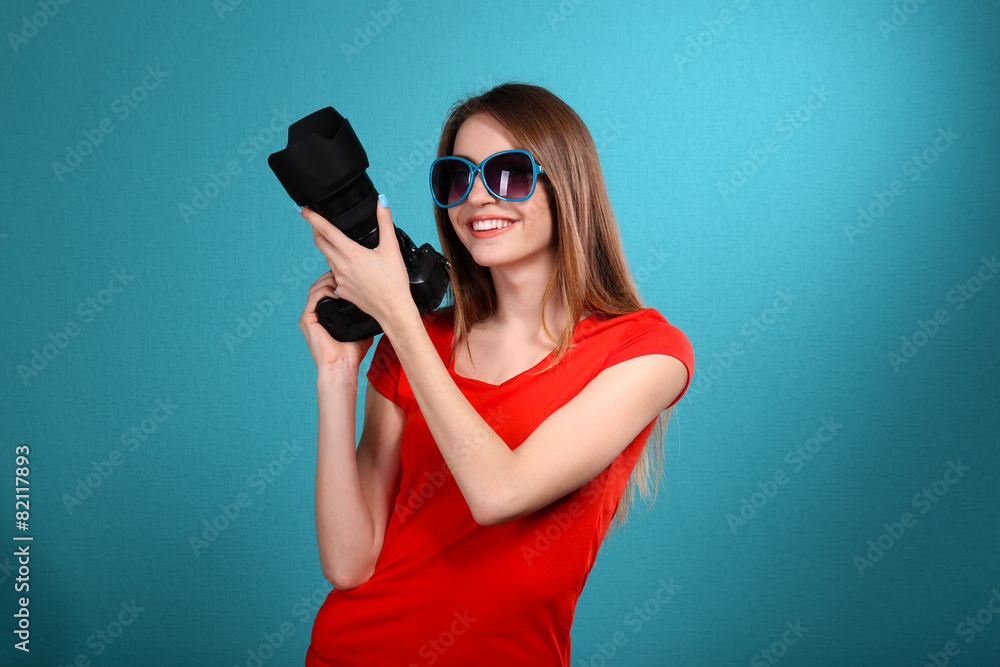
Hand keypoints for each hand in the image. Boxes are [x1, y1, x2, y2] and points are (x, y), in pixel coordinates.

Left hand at [298, 195, 415, 330]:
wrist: (393, 310)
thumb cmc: (394, 282)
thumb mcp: (391, 248)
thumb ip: (385, 221)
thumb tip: (382, 202)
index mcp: (351, 253)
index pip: (325, 230)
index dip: (312, 217)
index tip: (302, 209)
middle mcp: (341, 266)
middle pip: (320, 243)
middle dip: (316, 230)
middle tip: (316, 222)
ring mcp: (339, 280)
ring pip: (328, 258)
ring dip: (329, 248)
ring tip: (338, 243)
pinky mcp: (341, 290)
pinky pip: (335, 274)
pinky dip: (339, 266)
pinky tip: (351, 267)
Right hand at [299, 271, 373, 369]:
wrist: (342, 366)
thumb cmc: (351, 354)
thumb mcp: (362, 330)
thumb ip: (365, 318)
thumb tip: (379, 308)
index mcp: (326, 315)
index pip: (328, 291)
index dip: (337, 280)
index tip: (351, 275)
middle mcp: (316, 314)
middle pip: (320, 286)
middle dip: (332, 276)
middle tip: (345, 273)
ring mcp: (310, 317)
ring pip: (315, 289)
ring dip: (327, 280)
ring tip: (340, 279)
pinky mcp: (306, 320)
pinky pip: (312, 298)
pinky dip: (323, 291)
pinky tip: (335, 291)